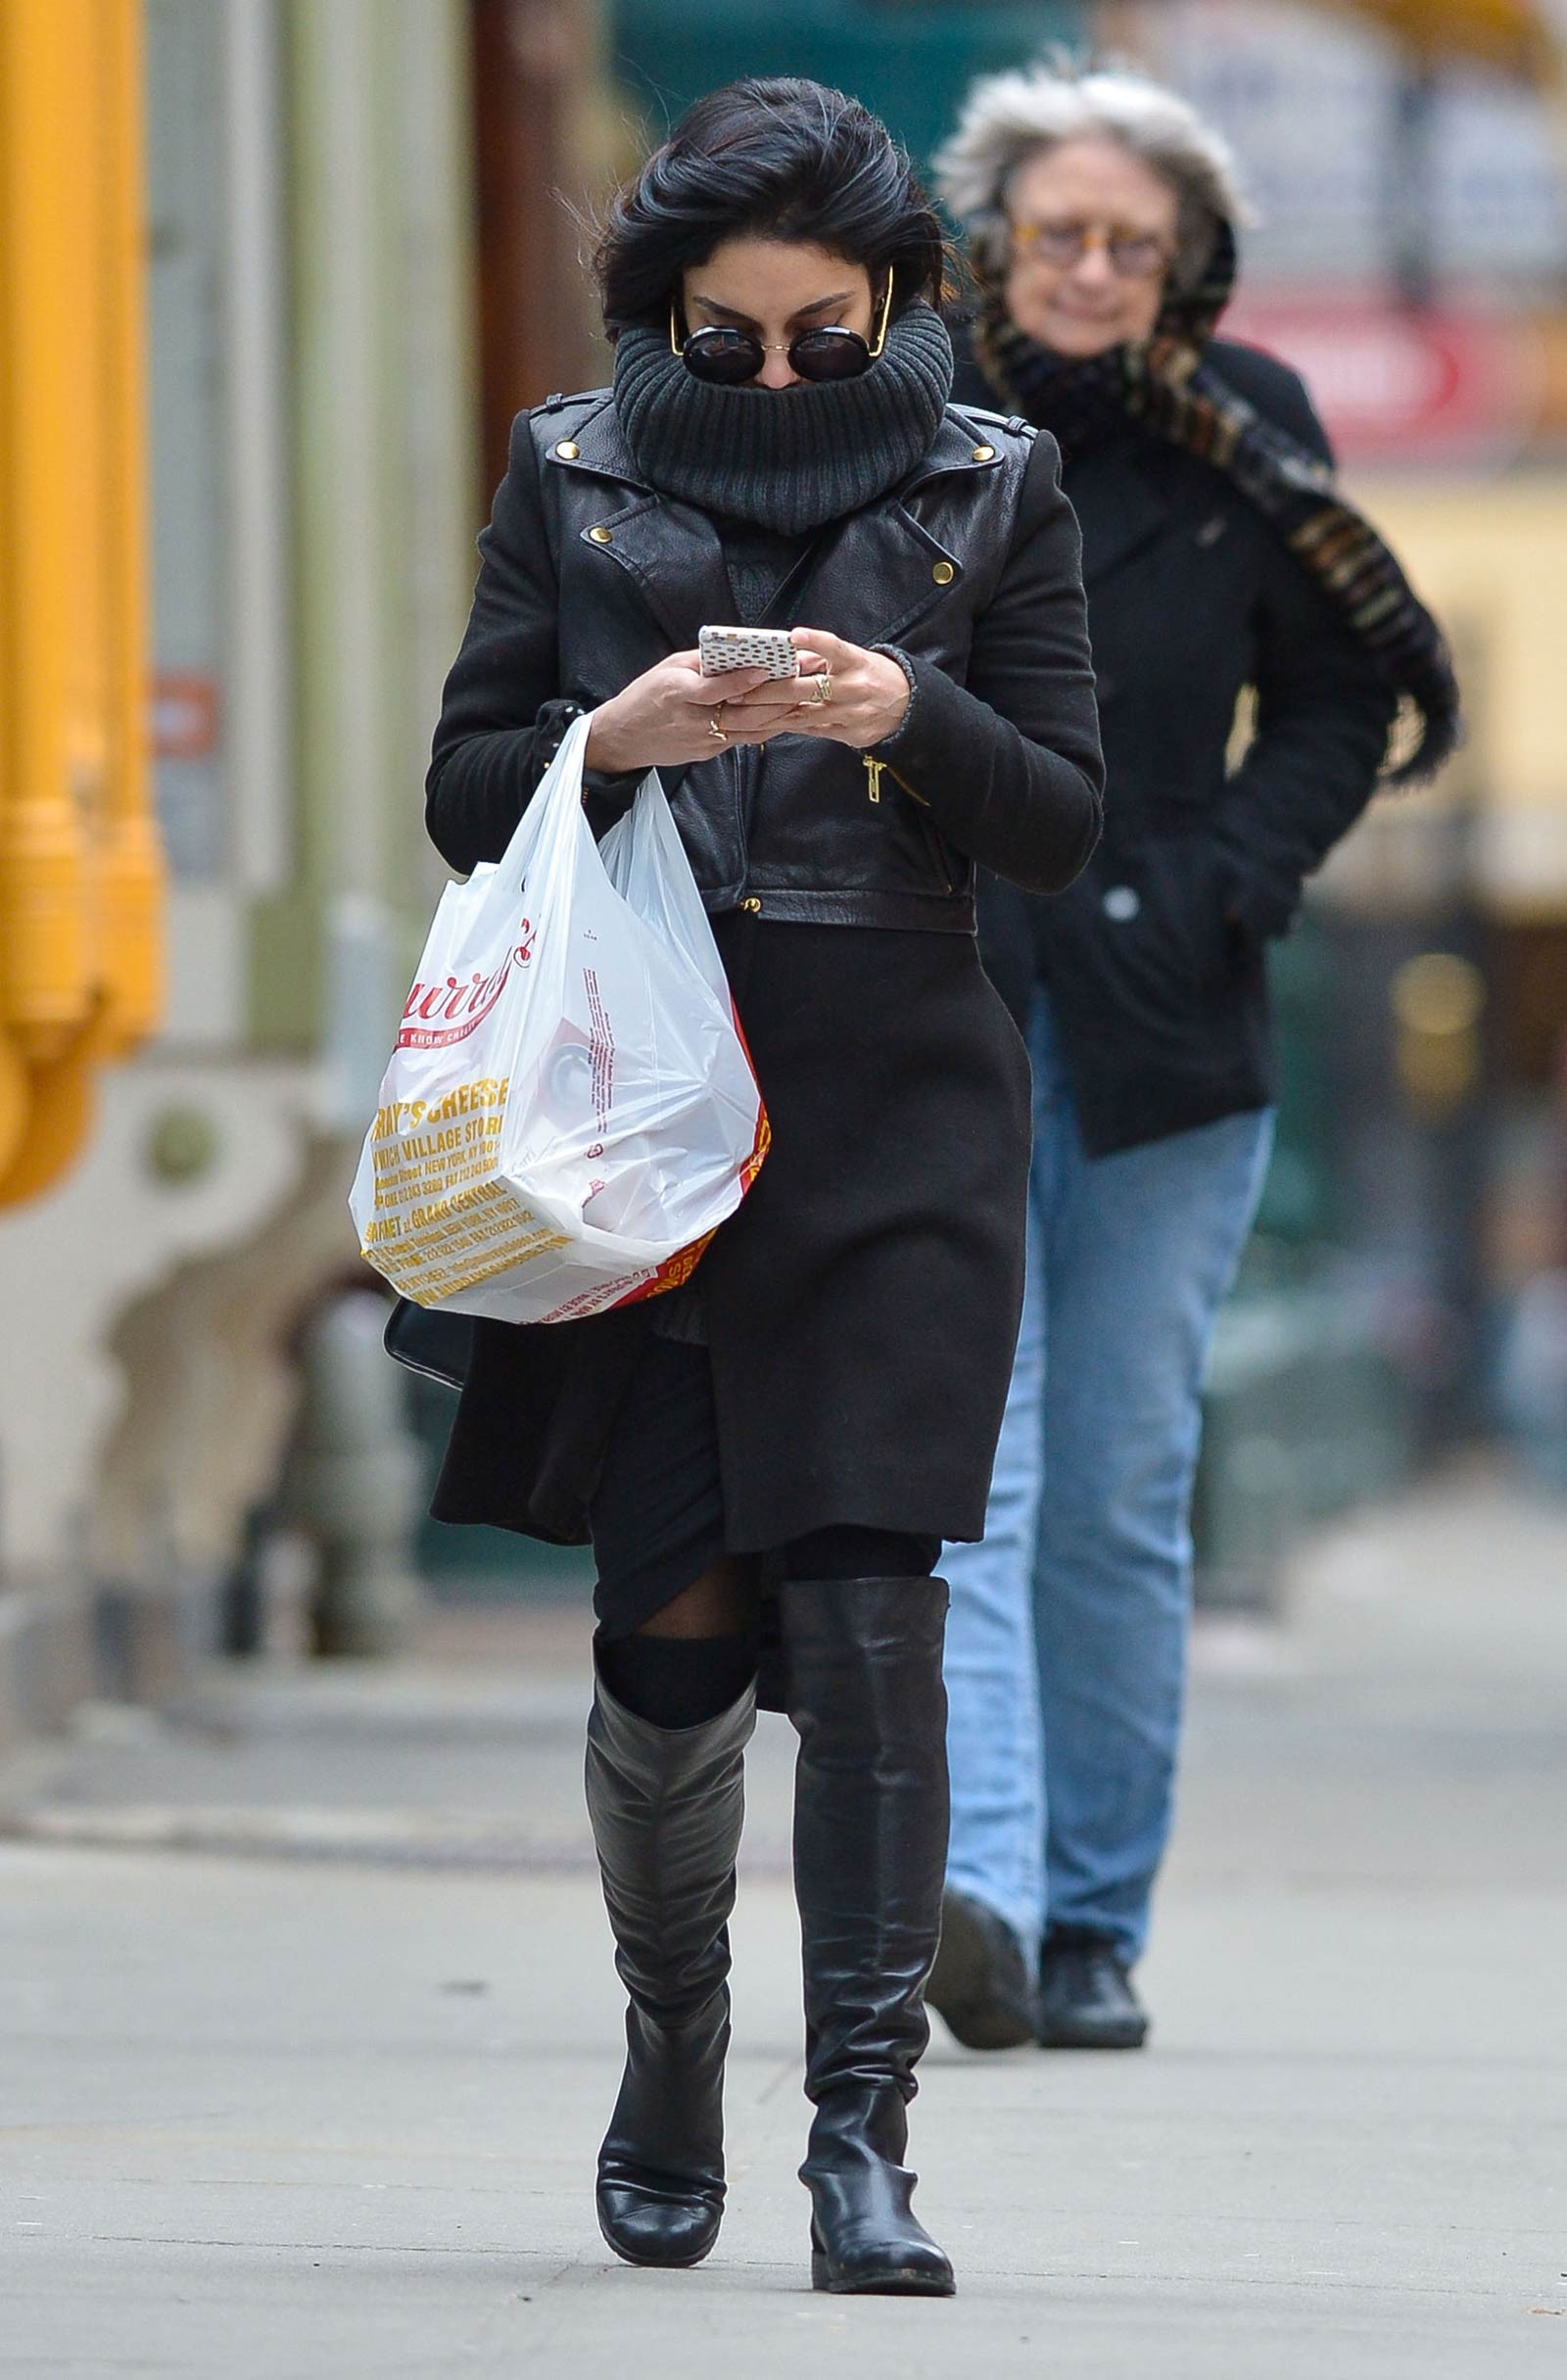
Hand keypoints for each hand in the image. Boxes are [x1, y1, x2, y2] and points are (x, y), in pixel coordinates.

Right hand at [584, 650, 822, 772]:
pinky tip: (787, 715)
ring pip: (750, 730)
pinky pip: (744, 739)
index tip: (768, 668)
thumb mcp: (667, 668)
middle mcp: (693, 720)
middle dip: (779, 697)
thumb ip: (701, 662)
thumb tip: (737, 651)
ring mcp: (703, 741)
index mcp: (677, 693)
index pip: (715, 689)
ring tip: (807, 698)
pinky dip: (767, 727)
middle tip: (806, 681)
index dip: (743, 680)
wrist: (625, 737)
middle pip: (743, 713)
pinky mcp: (709, 753)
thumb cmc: (645, 695)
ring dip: (781, 715)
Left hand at [721, 627, 910, 749]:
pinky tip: (764, 726)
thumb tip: (784, 656)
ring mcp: (851, 714)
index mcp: (855, 661)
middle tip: (739, 691)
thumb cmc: (870, 674)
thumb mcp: (852, 658)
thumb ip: (819, 658)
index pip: (834, 648)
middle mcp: (854, 687)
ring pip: (803, 715)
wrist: (907, 704)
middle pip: (805, 689)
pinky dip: (788, 727)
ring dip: (769, 714)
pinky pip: (812, 731)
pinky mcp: (850, 734)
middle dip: (768, 691)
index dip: (815, 641)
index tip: (794, 635)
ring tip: (742, 712)